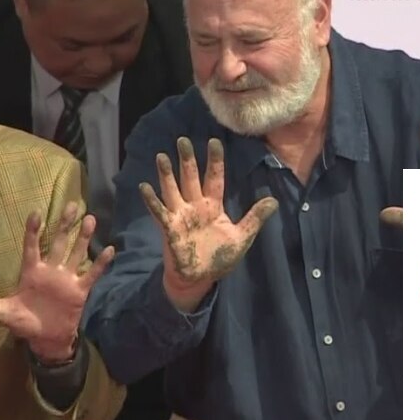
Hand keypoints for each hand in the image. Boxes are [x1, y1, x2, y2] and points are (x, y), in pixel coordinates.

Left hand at [0, 201, 113, 363]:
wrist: (45, 340)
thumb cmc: (23, 322)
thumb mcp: (1, 312)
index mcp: (31, 272)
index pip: (32, 246)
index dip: (33, 230)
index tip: (35, 213)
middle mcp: (51, 270)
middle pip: (58, 242)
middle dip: (64, 224)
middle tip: (71, 204)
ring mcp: (66, 279)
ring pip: (75, 252)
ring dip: (83, 237)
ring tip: (90, 219)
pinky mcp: (79, 290)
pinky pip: (92, 273)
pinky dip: (100, 262)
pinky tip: (109, 249)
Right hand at [140, 138, 277, 307]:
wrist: (199, 279)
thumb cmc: (218, 258)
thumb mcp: (241, 238)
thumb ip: (254, 218)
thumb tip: (274, 201)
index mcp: (212, 206)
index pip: (214, 178)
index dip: (214, 160)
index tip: (214, 141)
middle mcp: (194, 206)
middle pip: (190, 178)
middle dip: (187, 160)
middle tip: (182, 140)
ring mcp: (180, 216)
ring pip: (172, 190)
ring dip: (166, 174)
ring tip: (161, 156)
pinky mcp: (170, 229)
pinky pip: (160, 212)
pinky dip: (152, 200)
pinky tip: (145, 187)